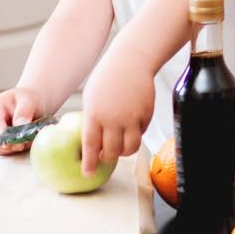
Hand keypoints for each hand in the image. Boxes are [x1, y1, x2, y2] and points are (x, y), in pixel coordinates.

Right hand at [0, 86, 44, 154]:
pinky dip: (10, 151)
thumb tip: (20, 127)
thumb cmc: (27, 99)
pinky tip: (21, 143)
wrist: (28, 102)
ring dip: (10, 148)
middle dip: (7, 145)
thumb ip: (24, 113)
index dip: (2, 135)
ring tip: (25, 142)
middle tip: (22, 145)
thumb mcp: (28, 100)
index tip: (11, 142)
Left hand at [78, 49, 153, 175]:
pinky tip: (132, 125)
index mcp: (95, 113)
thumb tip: (92, 141)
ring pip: (130, 147)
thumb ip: (93, 119)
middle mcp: (114, 118)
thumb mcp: (92, 97)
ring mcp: (132, 116)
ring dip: (124, 151)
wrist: (131, 60)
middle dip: (108, 158)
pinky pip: (141, 133)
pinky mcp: (146, 113)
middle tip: (106, 156)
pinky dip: (136, 134)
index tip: (87, 173)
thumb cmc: (108, 77)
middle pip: (112, 151)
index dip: (89, 162)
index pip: (91, 145)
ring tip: (120, 146)